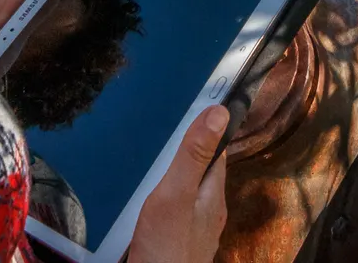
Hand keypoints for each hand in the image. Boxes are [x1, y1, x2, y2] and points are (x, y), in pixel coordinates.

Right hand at [129, 106, 229, 262]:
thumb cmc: (167, 247)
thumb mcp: (177, 194)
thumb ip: (193, 156)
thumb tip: (220, 111)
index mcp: (212, 197)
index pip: (215, 156)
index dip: (206, 133)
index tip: (192, 108)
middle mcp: (206, 216)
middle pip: (197, 177)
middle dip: (180, 159)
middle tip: (155, 136)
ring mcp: (190, 235)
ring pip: (181, 199)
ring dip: (166, 183)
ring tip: (142, 165)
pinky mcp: (170, 248)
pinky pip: (166, 219)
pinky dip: (154, 206)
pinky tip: (137, 205)